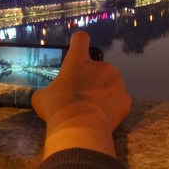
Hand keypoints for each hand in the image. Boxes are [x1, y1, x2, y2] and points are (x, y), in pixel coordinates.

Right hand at [32, 31, 130, 157]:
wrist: (80, 128)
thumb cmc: (58, 107)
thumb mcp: (42, 97)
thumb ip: (49, 91)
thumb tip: (46, 97)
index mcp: (79, 61)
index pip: (81, 39)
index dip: (79, 42)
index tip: (78, 47)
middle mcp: (101, 66)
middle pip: (98, 67)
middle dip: (92, 78)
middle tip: (82, 95)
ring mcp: (117, 82)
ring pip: (111, 83)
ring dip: (104, 92)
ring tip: (93, 109)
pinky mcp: (125, 100)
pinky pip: (119, 101)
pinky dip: (113, 107)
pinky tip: (102, 117)